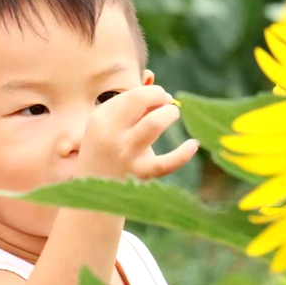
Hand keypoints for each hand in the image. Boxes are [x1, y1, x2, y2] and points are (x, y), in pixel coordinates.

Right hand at [77, 85, 198, 179]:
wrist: (92, 192)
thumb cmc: (105, 151)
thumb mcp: (108, 127)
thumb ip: (132, 109)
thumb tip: (166, 97)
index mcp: (100, 119)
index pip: (132, 95)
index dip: (152, 92)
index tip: (158, 98)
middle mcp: (111, 134)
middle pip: (140, 101)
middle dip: (159, 97)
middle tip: (166, 104)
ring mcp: (126, 155)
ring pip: (154, 124)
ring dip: (169, 114)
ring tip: (173, 114)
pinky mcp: (140, 174)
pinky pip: (167, 162)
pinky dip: (184, 153)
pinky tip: (193, 144)